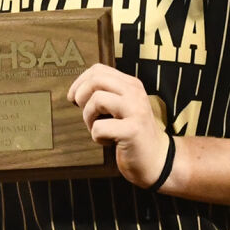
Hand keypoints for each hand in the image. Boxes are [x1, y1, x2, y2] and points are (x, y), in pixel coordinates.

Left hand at [68, 64, 170, 189]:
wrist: (156, 159)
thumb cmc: (131, 133)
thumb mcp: (121, 107)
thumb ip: (105, 94)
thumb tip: (75, 91)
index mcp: (131, 85)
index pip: (99, 70)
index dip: (80, 82)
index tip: (73, 97)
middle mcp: (135, 93)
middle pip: (96, 80)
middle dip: (81, 96)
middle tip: (85, 112)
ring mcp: (136, 111)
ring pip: (97, 100)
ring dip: (88, 118)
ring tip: (97, 128)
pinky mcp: (132, 130)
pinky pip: (99, 127)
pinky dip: (97, 137)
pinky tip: (108, 142)